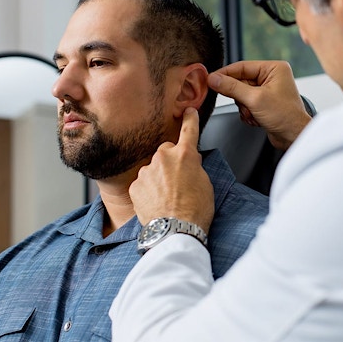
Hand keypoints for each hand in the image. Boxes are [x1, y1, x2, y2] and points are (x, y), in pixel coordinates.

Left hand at [129, 107, 214, 232]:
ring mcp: (147, 171)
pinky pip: (143, 184)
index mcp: (185, 155)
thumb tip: (189, 162)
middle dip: (171, 162)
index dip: (189, 119)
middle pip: (166, 151)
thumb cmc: (195, 211)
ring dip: (159, 179)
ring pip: (153, 169)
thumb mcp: (206, 184)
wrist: (175, 230)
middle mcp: (163, 158)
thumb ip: (195, 167)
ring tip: (168, 199)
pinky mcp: (135, 185)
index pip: (188, 130)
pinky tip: (157, 204)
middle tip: (179, 182)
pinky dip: (148, 191)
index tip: (188, 111)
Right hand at [209, 60, 311, 149]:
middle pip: (240, 81)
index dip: (225, 73)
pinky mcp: (263, 103)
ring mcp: (267, 90)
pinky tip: (256, 118)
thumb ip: (231, 87)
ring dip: (243, 107)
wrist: (294, 136)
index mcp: (273, 68)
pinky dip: (246, 112)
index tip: (210, 79)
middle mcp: (271, 77)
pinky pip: (245, 103)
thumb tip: (213, 79)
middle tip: (241, 103)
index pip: (242, 66)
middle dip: (239, 96)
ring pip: (240, 94)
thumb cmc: (285, 116)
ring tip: (254, 113)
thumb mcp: (254, 99)